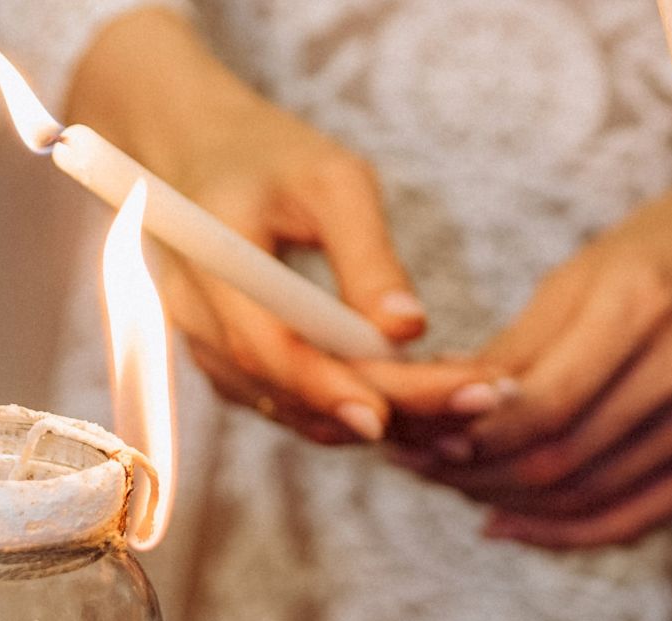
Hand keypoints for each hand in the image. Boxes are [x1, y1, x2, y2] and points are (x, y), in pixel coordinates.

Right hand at [70, 10, 494, 442]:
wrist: (201, 152)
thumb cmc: (274, 154)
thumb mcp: (334, 181)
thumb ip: (368, 255)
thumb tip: (407, 330)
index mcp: (211, 257)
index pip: (266, 346)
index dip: (325, 388)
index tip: (388, 416)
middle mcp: (194, 314)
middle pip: (288, 388)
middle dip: (386, 406)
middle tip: (476, 404)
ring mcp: (204, 345)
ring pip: (292, 408)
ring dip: (375, 414)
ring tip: (462, 405)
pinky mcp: (228, 362)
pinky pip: (291, 401)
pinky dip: (350, 406)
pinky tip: (419, 398)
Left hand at [387, 189, 671, 547]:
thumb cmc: (635, 265)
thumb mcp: (568, 283)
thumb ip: (509, 354)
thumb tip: (434, 415)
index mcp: (640, 308)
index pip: (546, 402)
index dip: (474, 431)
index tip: (417, 434)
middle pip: (562, 458)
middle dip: (473, 470)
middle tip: (414, 463)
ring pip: (584, 495)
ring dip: (503, 500)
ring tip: (446, 482)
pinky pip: (624, 521)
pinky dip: (557, 532)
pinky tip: (504, 520)